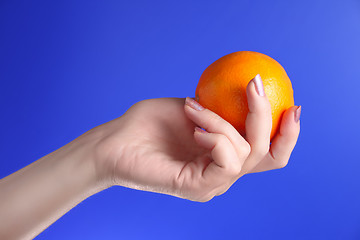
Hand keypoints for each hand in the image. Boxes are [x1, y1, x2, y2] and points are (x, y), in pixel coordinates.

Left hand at [92, 76, 300, 201]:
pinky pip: (226, 161)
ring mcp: (212, 184)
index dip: (287, 134)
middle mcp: (222, 173)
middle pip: (268, 155)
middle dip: (268, 117)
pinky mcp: (198, 188)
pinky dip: (216, 135)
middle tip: (255, 85)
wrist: (116, 141)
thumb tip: (245, 90)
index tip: (293, 105)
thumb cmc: (148, 124)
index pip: (267, 153)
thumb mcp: (192, 107)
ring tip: (192, 108)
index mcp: (223, 156)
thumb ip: (219, 106)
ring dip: (222, 121)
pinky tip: (194, 128)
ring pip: (245, 152)